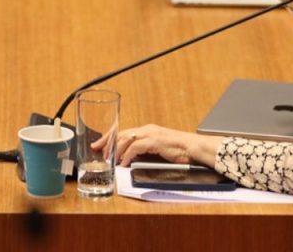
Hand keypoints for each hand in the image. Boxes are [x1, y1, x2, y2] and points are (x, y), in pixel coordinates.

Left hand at [105, 124, 220, 167]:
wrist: (194, 148)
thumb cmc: (179, 150)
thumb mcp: (158, 150)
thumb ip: (145, 152)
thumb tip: (130, 160)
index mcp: (147, 130)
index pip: (123, 131)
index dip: (108, 137)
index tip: (98, 144)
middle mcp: (147, 129)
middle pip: (120, 133)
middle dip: (106, 142)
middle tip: (97, 151)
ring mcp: (151, 134)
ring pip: (125, 139)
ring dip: (115, 151)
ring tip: (110, 160)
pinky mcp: (154, 141)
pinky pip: (135, 148)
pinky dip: (127, 156)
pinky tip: (124, 163)